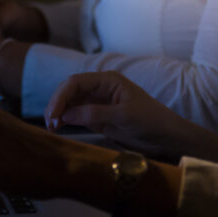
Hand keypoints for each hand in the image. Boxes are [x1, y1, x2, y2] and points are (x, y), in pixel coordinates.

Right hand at [44, 72, 217, 162]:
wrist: (167, 137)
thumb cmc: (151, 121)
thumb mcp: (123, 116)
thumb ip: (94, 113)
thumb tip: (66, 114)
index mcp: (108, 80)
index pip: (75, 82)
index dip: (60, 96)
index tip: (53, 115)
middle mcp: (100, 89)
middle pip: (69, 91)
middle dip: (57, 104)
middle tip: (50, 124)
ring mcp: (98, 103)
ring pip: (70, 103)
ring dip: (58, 113)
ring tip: (52, 128)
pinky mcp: (98, 117)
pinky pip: (76, 115)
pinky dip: (65, 120)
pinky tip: (58, 128)